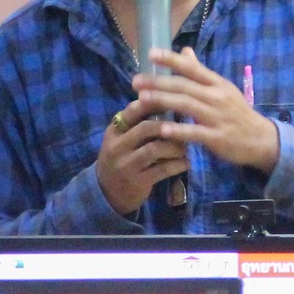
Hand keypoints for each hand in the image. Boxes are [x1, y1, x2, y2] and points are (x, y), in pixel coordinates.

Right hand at [95, 94, 189, 215]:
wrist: (107, 192)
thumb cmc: (122, 158)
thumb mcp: (122, 139)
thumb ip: (139, 123)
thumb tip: (169, 101)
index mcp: (114, 130)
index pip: (133, 110)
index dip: (155, 102)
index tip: (174, 100)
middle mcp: (117, 146)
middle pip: (145, 128)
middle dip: (169, 126)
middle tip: (185, 127)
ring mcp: (126, 165)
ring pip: (154, 149)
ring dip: (175, 147)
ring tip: (185, 148)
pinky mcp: (137, 182)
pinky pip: (162, 170)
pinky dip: (178, 164)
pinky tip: (186, 163)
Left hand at [135, 48, 281, 173]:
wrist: (261, 139)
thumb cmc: (237, 112)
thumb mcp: (222, 88)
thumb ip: (201, 72)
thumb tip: (185, 51)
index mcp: (217, 83)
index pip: (192, 68)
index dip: (171, 60)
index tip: (150, 54)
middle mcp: (217, 97)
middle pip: (184, 86)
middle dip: (158, 83)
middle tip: (136, 81)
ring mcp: (217, 117)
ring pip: (187, 106)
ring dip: (163, 101)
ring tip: (142, 99)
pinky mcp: (217, 137)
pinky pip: (195, 133)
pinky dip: (179, 130)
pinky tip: (162, 129)